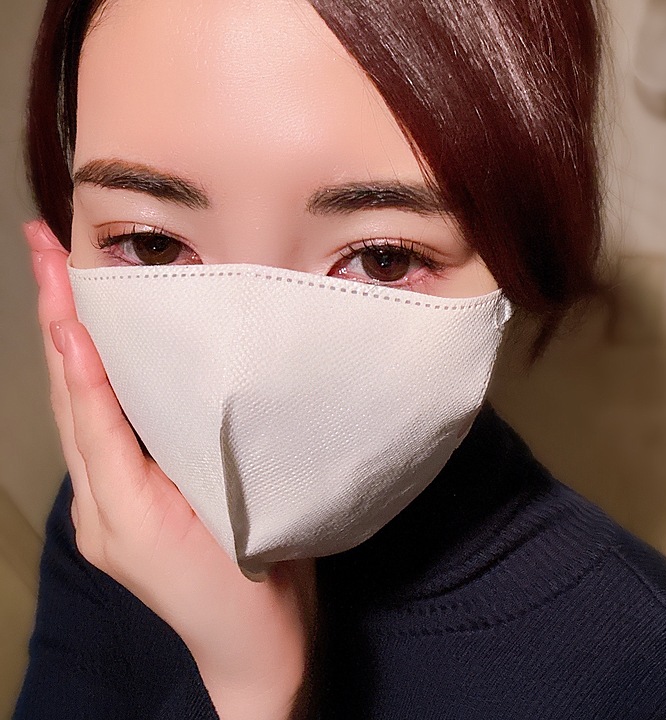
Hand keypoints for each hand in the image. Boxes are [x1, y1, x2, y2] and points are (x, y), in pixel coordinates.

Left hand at [26, 220, 315, 719]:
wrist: (257, 648)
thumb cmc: (248, 589)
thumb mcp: (221, 520)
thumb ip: (174, 457)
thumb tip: (154, 384)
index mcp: (118, 506)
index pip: (87, 404)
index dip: (74, 339)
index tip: (61, 277)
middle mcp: (99, 501)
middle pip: (68, 396)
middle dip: (54, 320)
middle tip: (43, 249)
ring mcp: (107, 506)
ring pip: (80, 408)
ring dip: (66, 341)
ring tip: (60, 279)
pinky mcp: (125, 507)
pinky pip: (103, 429)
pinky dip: (93, 378)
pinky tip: (98, 345)